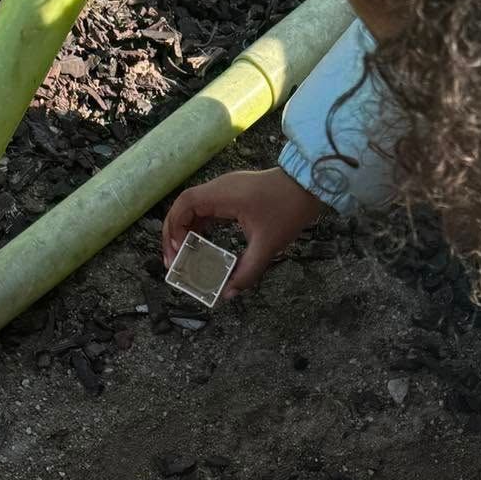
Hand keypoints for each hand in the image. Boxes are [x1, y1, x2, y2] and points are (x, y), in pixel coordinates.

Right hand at [162, 169, 323, 299]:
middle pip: (183, 208)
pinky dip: (199, 229)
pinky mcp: (232, 197)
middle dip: (174, 235)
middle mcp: (219, 189)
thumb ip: (247, 272)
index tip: (178, 252)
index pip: (185, 205)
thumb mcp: (268, 245)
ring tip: (181, 258)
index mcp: (223, 194)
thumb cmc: (289, 209)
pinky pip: (207, 211)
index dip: (176, 228)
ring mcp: (225, 191)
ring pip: (193, 210)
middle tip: (172, 262)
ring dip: (185, 232)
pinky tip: (199, 247)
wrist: (308, 185)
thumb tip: (228, 294)